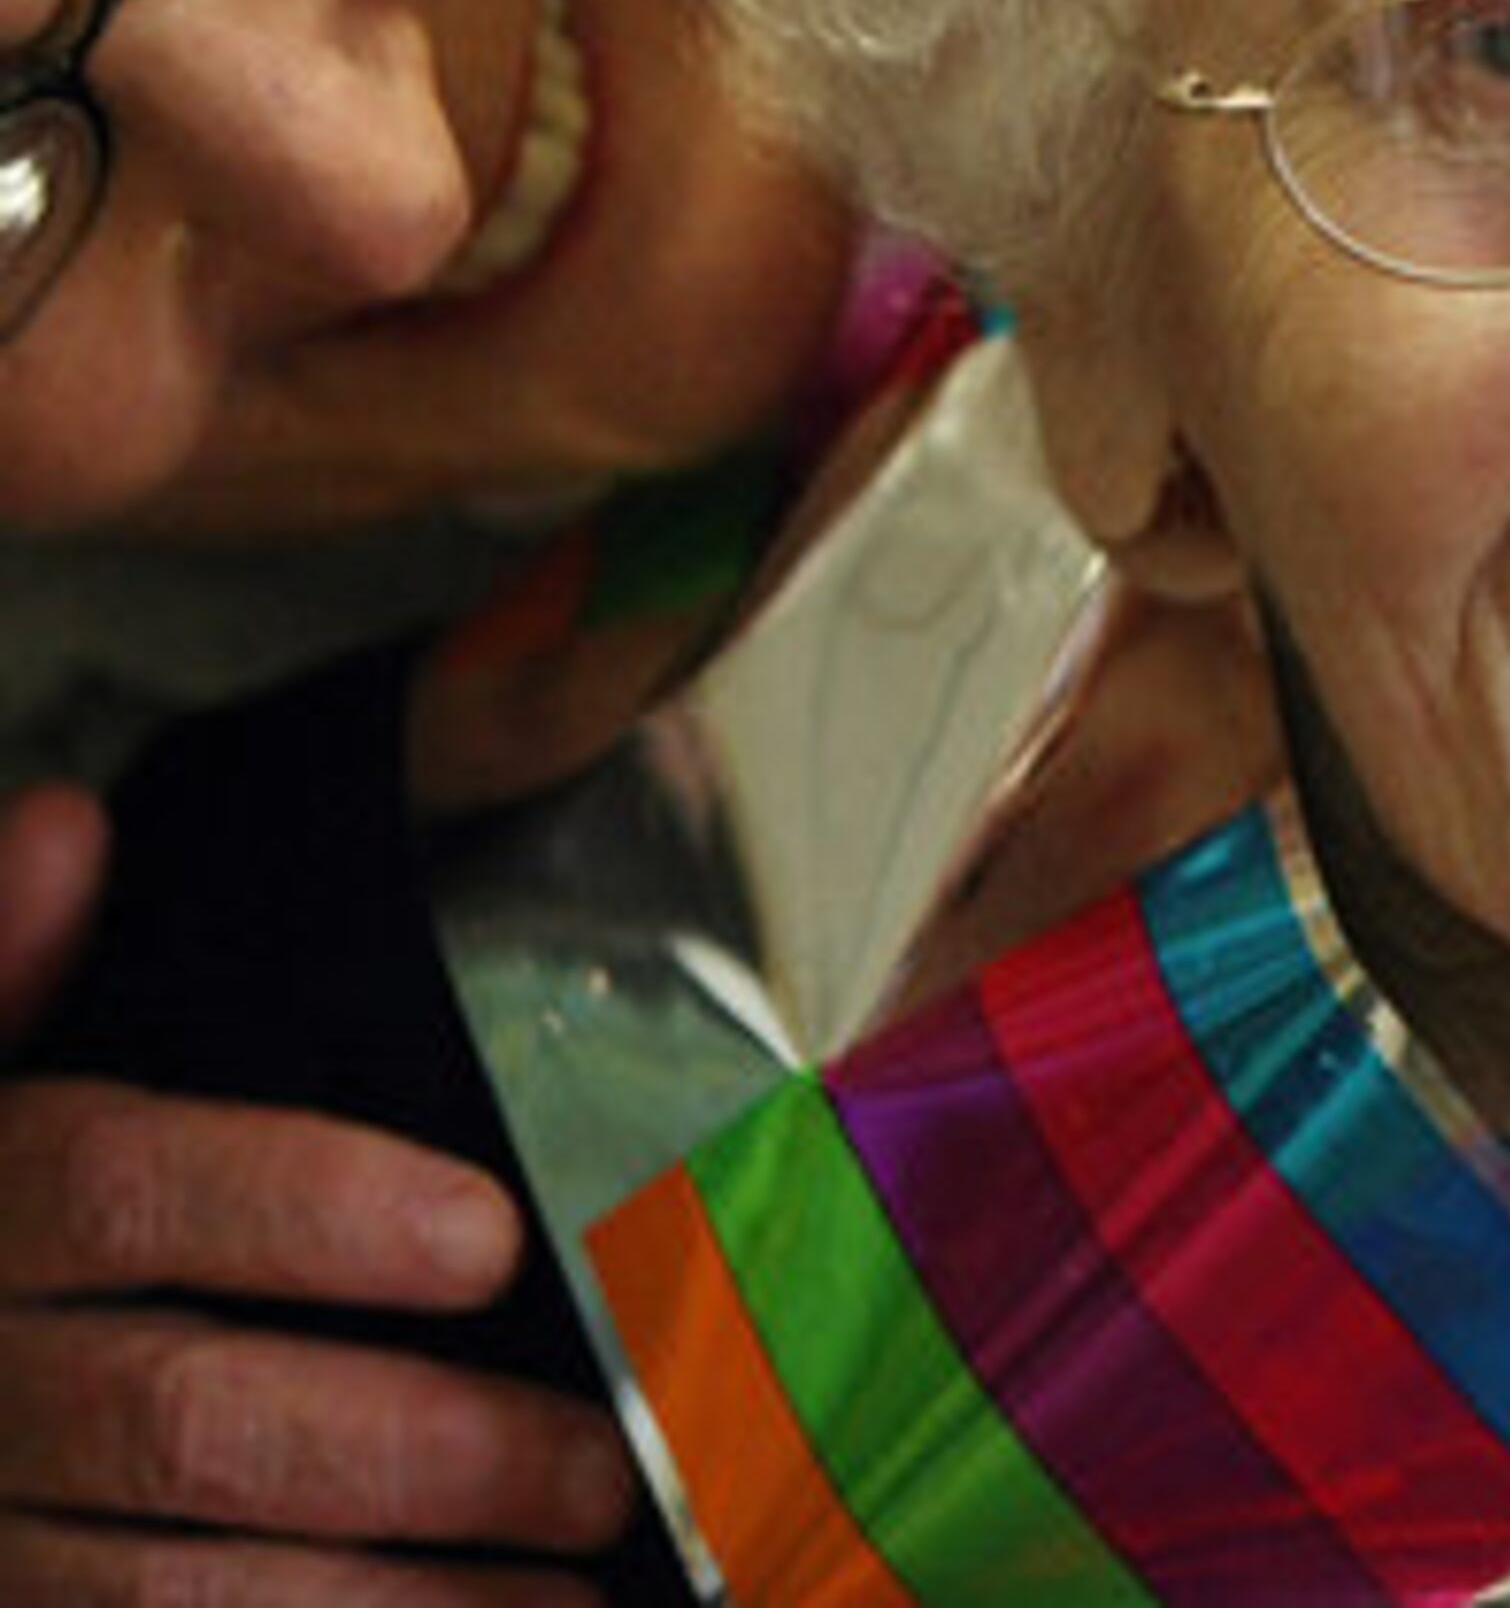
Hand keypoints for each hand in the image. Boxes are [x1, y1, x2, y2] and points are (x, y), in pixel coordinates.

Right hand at [0, 783, 634, 1603]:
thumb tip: (63, 828)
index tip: (487, 1234)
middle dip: (417, 1448)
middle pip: (188, 1414)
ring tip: (576, 1598)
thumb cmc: (10, 1220)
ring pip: (176, 1595)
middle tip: (601, 1461)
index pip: (118, 1191)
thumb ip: (27, 963)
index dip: (300, 1208)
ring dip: (397, 1604)